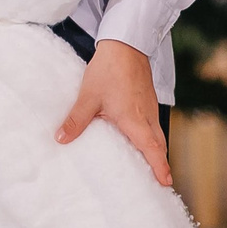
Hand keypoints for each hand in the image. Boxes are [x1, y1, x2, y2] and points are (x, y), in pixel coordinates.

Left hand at [56, 39, 172, 187]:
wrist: (125, 44)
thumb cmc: (109, 70)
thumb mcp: (89, 97)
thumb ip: (76, 120)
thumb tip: (61, 140)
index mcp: (135, 120)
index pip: (152, 149)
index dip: (159, 167)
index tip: (166, 183)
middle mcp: (147, 116)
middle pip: (159, 145)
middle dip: (160, 164)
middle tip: (159, 183)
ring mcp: (149, 107)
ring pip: (157, 134)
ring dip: (157, 151)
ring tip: (151, 166)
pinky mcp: (147, 99)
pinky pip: (153, 124)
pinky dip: (152, 137)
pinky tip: (140, 140)